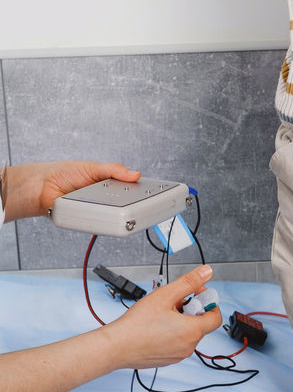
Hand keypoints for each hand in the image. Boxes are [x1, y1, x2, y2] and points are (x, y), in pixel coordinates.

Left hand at [3, 160, 139, 221]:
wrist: (41, 186)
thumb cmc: (62, 173)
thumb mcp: (92, 167)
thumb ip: (114, 170)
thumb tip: (135, 174)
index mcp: (108, 184)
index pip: (129, 190)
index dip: (140, 193)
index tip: (152, 194)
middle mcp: (104, 199)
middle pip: (125, 205)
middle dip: (132, 203)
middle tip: (138, 200)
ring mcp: (97, 211)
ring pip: (114, 216)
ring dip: (118, 211)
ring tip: (119, 205)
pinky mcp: (88, 221)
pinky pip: (101, 224)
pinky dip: (104, 220)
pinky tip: (105, 213)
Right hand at [100, 266, 221, 370]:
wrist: (116, 347)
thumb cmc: (137, 324)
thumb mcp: (165, 295)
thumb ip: (189, 282)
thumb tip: (206, 273)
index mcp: (192, 331)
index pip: (215, 317)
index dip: (208, 302)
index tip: (197, 295)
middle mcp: (188, 346)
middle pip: (200, 324)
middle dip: (190, 310)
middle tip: (173, 302)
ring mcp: (178, 355)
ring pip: (188, 334)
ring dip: (181, 322)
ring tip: (162, 314)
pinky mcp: (167, 360)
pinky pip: (177, 344)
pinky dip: (172, 334)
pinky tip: (156, 326)